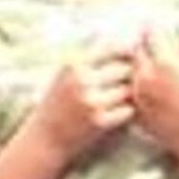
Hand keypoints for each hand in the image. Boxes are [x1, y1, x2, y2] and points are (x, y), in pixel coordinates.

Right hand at [27, 42, 135, 162]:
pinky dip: (126, 111)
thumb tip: (124, 40)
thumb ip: (91, 56)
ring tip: (119, 98)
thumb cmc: (58, 102)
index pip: (112, 48)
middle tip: (126, 83)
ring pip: (128, 90)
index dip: (127, 52)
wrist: (45, 138)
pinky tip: (116, 112)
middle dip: (129, 76)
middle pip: (124, 69)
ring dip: (129, 94)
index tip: (132, 58)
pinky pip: (127, 110)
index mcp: (73, 63)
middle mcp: (82, 80)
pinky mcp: (99, 122)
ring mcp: (91, 101)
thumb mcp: (65, 73)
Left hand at [131, 25, 178, 151]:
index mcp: (165, 63)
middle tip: (146, 41)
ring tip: (145, 63)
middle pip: (135, 51)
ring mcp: (139, 96)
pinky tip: (144, 85)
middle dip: (141, 44)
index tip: (155, 26)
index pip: (150, 34)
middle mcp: (147, 78)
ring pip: (129, 71)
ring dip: (135, 63)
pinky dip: (133, 85)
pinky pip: (129, 92)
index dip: (153, 27)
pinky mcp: (136, 112)